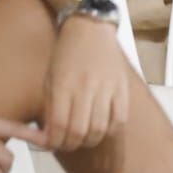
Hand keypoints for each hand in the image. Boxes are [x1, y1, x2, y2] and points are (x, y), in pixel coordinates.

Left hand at [42, 17, 129, 150]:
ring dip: (91, 140)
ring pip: (100, 129)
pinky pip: (120, 118)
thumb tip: (51, 134)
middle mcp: (85, 87)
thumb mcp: (50, 79)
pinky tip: (104, 128)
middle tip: (67, 143)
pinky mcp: (122, 86)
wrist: (90, 29)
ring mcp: (106, 87)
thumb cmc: (67, 53)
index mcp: (62, 85)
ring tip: (85, 138)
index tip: (52, 143)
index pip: (58, 126)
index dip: (54, 142)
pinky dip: (112, 130)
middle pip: (79, 131)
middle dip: (71, 144)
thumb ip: (51, 107)